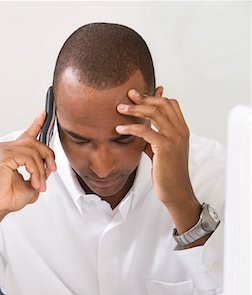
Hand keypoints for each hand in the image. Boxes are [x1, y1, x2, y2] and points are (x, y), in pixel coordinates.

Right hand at [0, 112, 56, 213]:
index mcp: (12, 153)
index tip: (45, 114)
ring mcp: (3, 149)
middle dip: (48, 156)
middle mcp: (6, 148)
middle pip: (35, 142)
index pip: (26, 135)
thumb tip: (49, 165)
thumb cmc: (8, 198)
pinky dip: (35, 172)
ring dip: (41, 171)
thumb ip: (41, 172)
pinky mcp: (3, 155)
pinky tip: (34, 183)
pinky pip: (29, 158)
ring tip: (39, 185)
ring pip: (34, 151)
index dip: (37, 124)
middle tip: (52, 170)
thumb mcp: (32, 184)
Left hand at [116, 89, 195, 206]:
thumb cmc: (168, 174)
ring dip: (135, 109)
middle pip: (162, 104)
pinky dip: (131, 128)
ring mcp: (174, 138)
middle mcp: (180, 131)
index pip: (171, 104)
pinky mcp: (165, 148)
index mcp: (182, 130)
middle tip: (128, 96)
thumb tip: (141, 131)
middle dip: (143, 98)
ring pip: (154, 113)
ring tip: (120, 109)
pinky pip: (146, 131)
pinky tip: (119, 129)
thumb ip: (154, 139)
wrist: (176, 191)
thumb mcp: (161, 152)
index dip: (154, 97)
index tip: (138, 97)